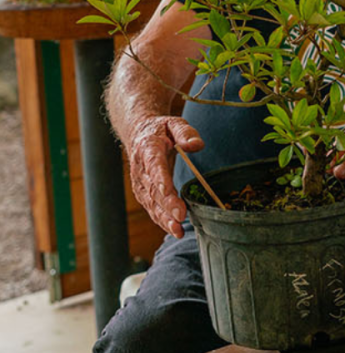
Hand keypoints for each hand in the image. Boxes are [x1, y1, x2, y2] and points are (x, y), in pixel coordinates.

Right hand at [126, 116, 203, 238]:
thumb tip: (196, 146)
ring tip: (178, 230)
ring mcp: (140, 182)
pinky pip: (151, 208)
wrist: (140, 134)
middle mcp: (141, 168)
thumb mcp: (175, 123)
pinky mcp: (143, 192)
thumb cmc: (162, 130)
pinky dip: (161, 220)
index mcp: (148, 148)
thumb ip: (186, 132)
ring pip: (151, 203)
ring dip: (164, 218)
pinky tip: (174, 230)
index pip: (154, 165)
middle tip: (181, 217)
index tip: (169, 193)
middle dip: (167, 205)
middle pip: (154, 189)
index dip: (161, 180)